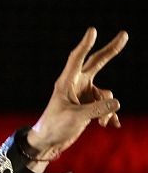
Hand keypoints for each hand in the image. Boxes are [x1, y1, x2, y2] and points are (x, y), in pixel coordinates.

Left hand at [26, 27, 127, 163]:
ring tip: (100, 122)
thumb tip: (117, 103)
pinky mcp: (88, 105)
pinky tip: (112, 125)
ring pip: (106, 94)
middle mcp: (76, 85)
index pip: (76, 59)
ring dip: (107, 108)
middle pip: (96, 63)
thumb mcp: (76, 118)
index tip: (92, 30)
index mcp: (66, 83)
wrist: (48, 142)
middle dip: (110, 51)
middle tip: (125, 34)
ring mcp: (84, 94)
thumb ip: (96, 110)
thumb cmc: (55, 127)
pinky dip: (109, 115)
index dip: (85, 45)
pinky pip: (106, 105)